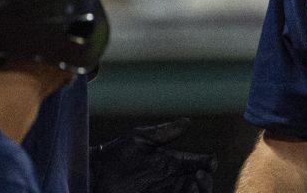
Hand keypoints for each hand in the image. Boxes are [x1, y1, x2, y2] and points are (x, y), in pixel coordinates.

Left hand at [90, 118, 217, 192]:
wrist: (96, 173)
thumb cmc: (116, 152)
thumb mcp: (141, 138)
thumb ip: (164, 132)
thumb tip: (188, 121)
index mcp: (172, 161)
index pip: (198, 163)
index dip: (208, 163)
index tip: (210, 162)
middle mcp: (171, 179)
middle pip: (199, 184)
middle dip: (205, 182)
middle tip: (198, 176)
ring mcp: (164, 192)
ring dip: (197, 192)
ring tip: (191, 184)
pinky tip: (184, 191)